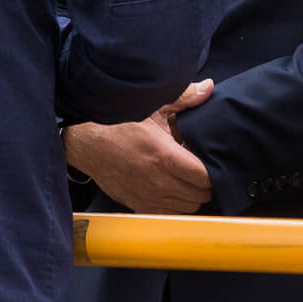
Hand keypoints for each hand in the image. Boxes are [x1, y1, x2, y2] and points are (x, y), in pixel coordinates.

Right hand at [63, 80, 213, 213]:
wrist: (89, 145)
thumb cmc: (119, 126)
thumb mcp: (152, 107)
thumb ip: (185, 98)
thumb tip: (208, 88)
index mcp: (164, 157)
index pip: (204, 177)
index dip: (213, 171)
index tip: (210, 162)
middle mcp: (158, 182)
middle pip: (199, 196)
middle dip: (205, 184)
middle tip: (201, 170)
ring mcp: (148, 197)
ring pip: (187, 208)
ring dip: (192, 195)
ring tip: (188, 179)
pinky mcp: (139, 206)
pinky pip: (170, 214)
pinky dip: (177, 205)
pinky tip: (173, 189)